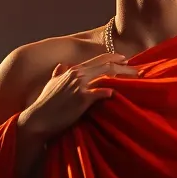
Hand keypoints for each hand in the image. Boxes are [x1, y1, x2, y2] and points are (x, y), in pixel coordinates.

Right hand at [16, 53, 138, 146]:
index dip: (114, 58)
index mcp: (73, 71)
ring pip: (107, 77)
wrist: (37, 119)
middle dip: (125, 67)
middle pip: (107, 66)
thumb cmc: (44, 104)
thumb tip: (62, 66)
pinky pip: (101, 93)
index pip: (98, 60)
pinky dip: (110, 92)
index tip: (126, 60)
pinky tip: (117, 95)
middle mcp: (78, 75)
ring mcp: (80, 86)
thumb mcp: (51, 84)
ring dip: (124, 78)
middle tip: (138, 71)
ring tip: (136, 80)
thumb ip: (58, 74)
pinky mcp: (82, 100)